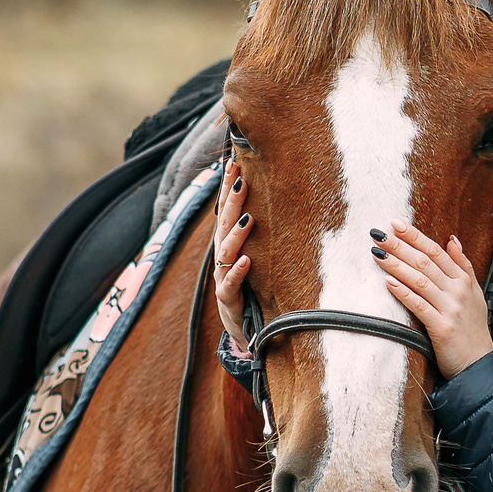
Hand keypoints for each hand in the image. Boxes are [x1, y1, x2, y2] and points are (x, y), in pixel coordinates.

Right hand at [212, 161, 254, 351]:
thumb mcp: (252, 256)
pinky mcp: (228, 298)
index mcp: (228, 243)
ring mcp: (223, 276)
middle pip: (224, 224)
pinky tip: (248, 260)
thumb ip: (254, 232)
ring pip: (226, 251)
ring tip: (249, 217)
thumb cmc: (250, 287)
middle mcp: (223, 256)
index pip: (226, 210)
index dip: (228, 187)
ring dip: (237, 233)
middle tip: (242, 179)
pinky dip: (239, 271)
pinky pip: (230, 283)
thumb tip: (269, 200)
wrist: (244, 328)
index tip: (233, 163)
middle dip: (231, 201)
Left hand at [374, 220, 491, 376]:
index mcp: (464, 280)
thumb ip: (463, 265)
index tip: (396, 224)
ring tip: (378, 253)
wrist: (478, 363)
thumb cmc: (472, 329)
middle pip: (425, 262)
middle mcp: (458, 291)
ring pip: (419, 280)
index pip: (436, 251)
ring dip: (397, 265)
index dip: (415, 236)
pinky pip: (419, 306)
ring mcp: (450, 309)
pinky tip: (388, 282)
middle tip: (379, 234)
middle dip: (400, 246)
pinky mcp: (442, 328)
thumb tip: (452, 239)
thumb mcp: (474, 293)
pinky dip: (403, 293)